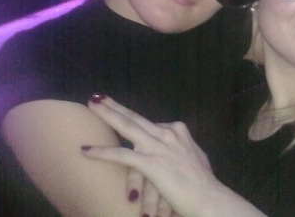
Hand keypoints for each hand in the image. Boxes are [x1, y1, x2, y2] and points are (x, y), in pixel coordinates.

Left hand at [81, 95, 220, 216]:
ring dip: (107, 115)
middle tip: (98, 97)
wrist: (208, 198)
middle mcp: (167, 134)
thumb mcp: (195, 157)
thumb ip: (183, 149)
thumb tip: (179, 149)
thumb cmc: (204, 183)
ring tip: (91, 106)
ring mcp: (158, 147)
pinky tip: (86, 150)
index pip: (150, 125)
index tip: (122, 115)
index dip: (133, 121)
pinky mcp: (150, 163)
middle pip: (135, 117)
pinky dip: (102, 152)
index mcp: (178, 131)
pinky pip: (121, 155)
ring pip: (127, 126)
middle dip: (115, 106)